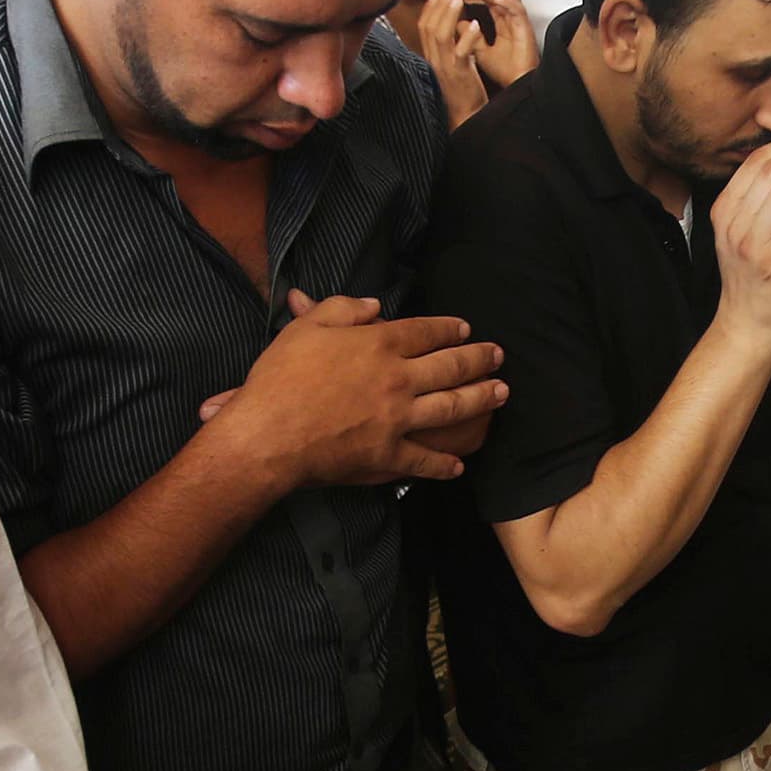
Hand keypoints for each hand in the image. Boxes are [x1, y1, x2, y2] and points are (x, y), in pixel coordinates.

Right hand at [199, 295, 506, 482]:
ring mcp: (398, 421)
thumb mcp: (306, 328)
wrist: (269, 434)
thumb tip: (375, 306)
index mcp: (379, 345)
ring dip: (481, 399)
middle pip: (451, 366)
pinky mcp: (389, 456)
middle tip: (498, 356)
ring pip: (452, 407)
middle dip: (479, 359)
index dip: (449, 329)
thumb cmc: (281, 378)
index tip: (466, 329)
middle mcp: (398, 380)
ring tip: (501, 392)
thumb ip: (343, 309)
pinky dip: (445, 463)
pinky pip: (426, 460)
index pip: (426, 332)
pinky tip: (460, 465)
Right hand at [414, 0, 491, 127]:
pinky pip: (461, 52)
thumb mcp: (449, 66)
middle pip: (429, 28)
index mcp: (431, 58)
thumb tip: (448, 30)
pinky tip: (475, 24)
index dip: (429, 10)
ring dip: (450, 15)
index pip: (424, 29)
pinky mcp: (459, 74)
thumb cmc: (461, 91)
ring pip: (441, 36)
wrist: (465, 116)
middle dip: (438, 7)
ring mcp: (445, 67)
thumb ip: (446, 49)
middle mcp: (434, 61)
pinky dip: (467, 36)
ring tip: (459, 0)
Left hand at [464, 0, 539, 85]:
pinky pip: (518, 11)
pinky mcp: (526, 29)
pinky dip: (507, 3)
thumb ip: (469, 36)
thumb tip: (455, 23)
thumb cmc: (504, 71)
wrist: (516, 85)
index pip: (489, 2)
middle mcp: (512, 21)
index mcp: (503, 25)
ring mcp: (520, 24)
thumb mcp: (479, 51)